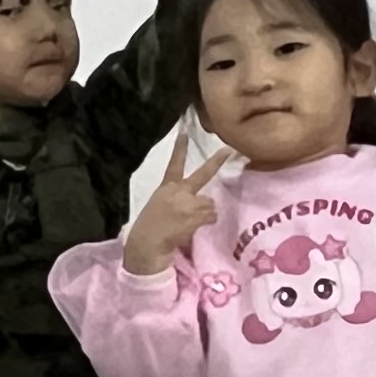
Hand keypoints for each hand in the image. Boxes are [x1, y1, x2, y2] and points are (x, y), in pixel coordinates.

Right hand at [122, 130, 238, 276]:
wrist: (146, 244)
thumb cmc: (149, 228)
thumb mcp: (158, 206)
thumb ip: (175, 200)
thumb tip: (196, 204)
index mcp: (166, 188)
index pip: (174, 164)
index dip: (180, 148)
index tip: (184, 132)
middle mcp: (179, 191)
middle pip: (202, 174)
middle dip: (217, 161)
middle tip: (229, 151)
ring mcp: (189, 202)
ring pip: (209, 203)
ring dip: (204, 213)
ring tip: (190, 223)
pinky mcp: (196, 214)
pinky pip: (211, 216)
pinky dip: (206, 222)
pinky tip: (194, 228)